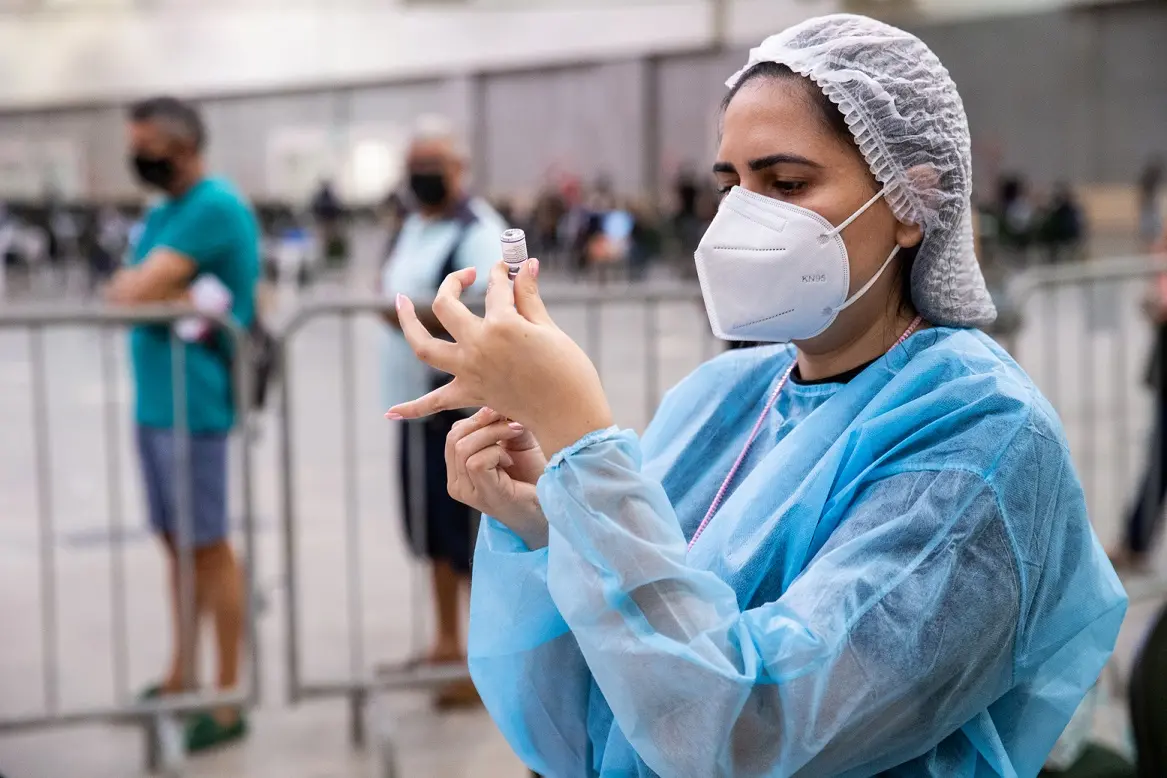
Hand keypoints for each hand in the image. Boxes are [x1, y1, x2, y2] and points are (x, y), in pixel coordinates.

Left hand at [386, 260, 613, 456]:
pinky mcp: (471, 395)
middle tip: (470, 274)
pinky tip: (390, 412)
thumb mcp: (549, 328)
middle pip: (447, 305)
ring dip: (408, 324)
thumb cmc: (569, 370)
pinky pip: (433, 403)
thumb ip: (529, 297)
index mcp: (502, 325)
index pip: (496, 288)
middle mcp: (478, 346)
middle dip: (455, 282)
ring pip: (424, 347)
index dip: (502, 273)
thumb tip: (527, 265)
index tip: (509, 268)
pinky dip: (411, 408)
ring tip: (399, 301)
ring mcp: (469, 372)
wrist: (569, 416)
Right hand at [447, 407, 548, 548]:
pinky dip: (496, 453)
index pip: (454, 433)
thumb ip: (500, 424)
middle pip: (453, 437)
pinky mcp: (481, 495)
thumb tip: (492, 404)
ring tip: (514, 439)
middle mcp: (457, 483)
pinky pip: (475, 462)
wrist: (551, 507)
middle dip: (483, 423)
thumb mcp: (515, 442)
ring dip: (493, 436)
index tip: (503, 415)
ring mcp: (466, 492)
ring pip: (462, 447)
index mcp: (459, 470)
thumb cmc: (534, 476)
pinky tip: (511, 461)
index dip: (477, 419)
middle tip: (511, 423)